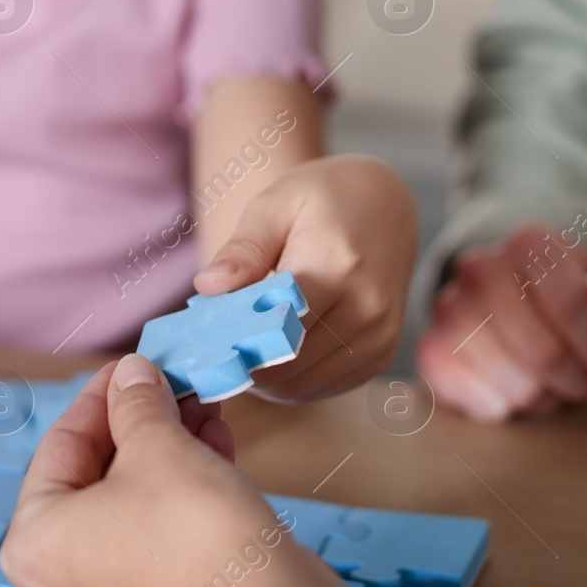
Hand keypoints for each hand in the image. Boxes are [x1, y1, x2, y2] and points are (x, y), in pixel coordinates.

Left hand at [1, 355, 351, 586]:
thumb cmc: (199, 535)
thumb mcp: (160, 446)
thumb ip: (136, 403)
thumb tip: (131, 377)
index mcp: (33, 547)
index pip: (59, 448)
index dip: (100, 397)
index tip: (130, 369)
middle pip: (93, 482)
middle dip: (141, 427)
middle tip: (172, 388)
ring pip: (129, 512)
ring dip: (166, 457)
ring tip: (203, 414)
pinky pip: (155, 544)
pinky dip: (179, 500)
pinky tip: (215, 453)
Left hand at [192, 155, 416, 401]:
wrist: (385, 205)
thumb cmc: (322, 200)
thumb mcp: (274, 205)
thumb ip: (243, 250)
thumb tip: (208, 287)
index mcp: (339, 265)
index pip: (275, 328)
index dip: (234, 341)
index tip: (201, 340)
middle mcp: (368, 308)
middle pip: (285, 365)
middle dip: (243, 361)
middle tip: (214, 344)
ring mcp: (379, 337)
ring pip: (301, 386)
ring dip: (264, 377)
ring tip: (242, 345)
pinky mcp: (380, 355)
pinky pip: (322, 387)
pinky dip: (290, 379)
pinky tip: (274, 351)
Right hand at [415, 225, 586, 419]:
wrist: (507, 299)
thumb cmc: (565, 301)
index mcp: (529, 244)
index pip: (570, 303)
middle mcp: (480, 267)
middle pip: (542, 351)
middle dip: (575, 379)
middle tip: (585, 384)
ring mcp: (448, 308)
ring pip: (512, 381)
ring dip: (543, 397)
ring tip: (552, 388)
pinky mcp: (431, 348)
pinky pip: (471, 394)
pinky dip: (499, 406)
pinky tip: (513, 398)